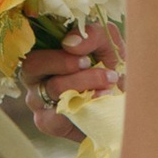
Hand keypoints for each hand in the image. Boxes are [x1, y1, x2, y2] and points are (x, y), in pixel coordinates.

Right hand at [14, 20, 122, 138]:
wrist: (126, 102)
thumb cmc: (111, 67)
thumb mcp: (108, 44)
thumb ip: (93, 35)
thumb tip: (69, 43)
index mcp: (45, 50)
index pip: (32, 43)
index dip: (56, 46)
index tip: (85, 54)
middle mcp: (35, 76)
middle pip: (32, 65)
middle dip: (64, 63)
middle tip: (91, 65)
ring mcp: (38, 101)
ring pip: (50, 89)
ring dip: (81, 84)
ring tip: (108, 83)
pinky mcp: (48, 123)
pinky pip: (55, 117)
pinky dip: (82, 106)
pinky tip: (101, 100)